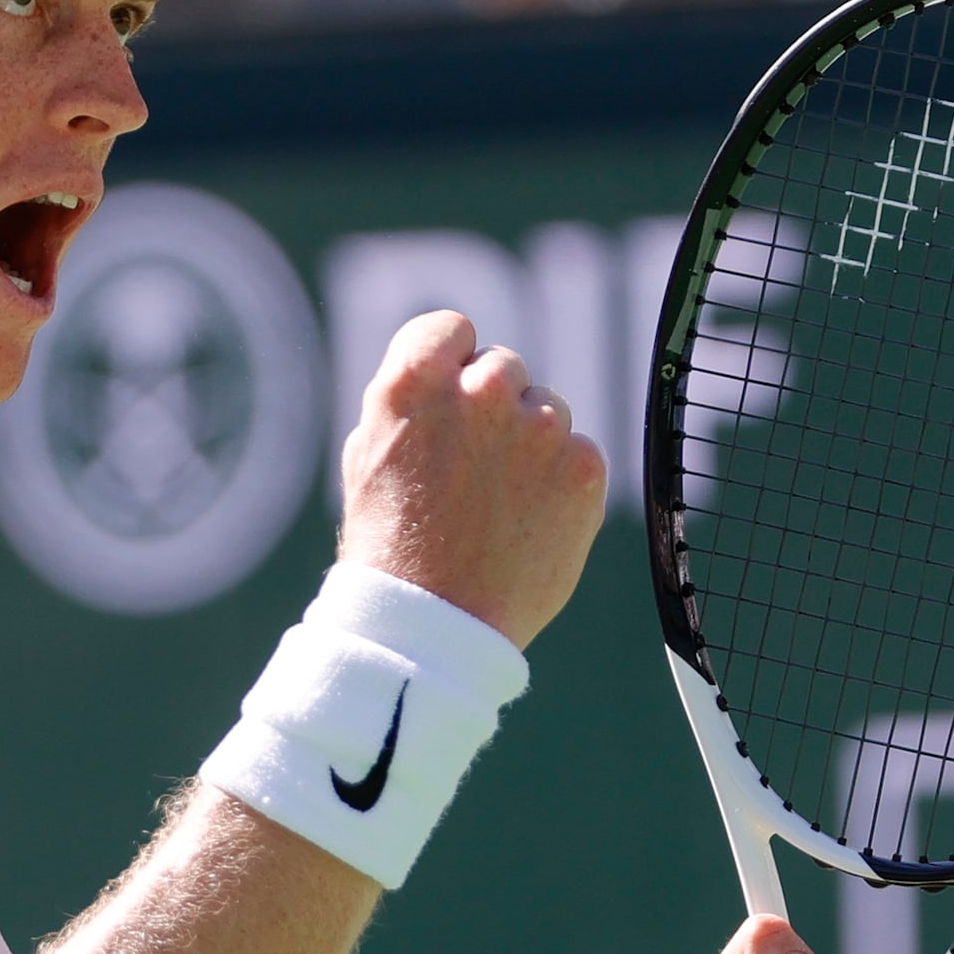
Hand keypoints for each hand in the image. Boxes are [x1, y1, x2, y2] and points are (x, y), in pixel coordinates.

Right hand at [332, 307, 608, 646]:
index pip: (453, 328)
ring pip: (547, 410)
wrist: (435, 626)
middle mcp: (483, 390)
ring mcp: (539, 428)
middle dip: (493, 408)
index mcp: (415, 379)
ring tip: (497, 508)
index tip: (449, 401)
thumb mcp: (369, 455)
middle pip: (504, 367)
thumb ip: (413, 398)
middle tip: (471, 472)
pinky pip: (579, 453)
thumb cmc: (391, 548)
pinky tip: (528, 524)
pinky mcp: (584, 468)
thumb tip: (451, 366)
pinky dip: (561, 484)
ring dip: (530, 445)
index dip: (451, 364)